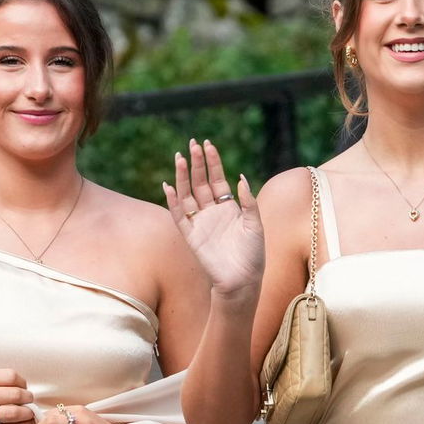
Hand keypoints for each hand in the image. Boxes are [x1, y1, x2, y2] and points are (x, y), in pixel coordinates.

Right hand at [162, 138, 263, 300]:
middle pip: (200, 182)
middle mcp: (212, 212)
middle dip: (196, 163)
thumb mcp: (255, 224)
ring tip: (179, 158)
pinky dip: (173, 201)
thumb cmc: (253, 254)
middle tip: (192, 144)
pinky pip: (179, 216)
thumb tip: (240, 178)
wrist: (242, 279)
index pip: (217, 178)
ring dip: (182, 177)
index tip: (208, 145)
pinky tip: (169, 186)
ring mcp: (200, 223)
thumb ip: (248, 202)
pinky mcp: (191, 236)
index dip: (213, 162)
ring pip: (187, 194)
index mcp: (228, 207)